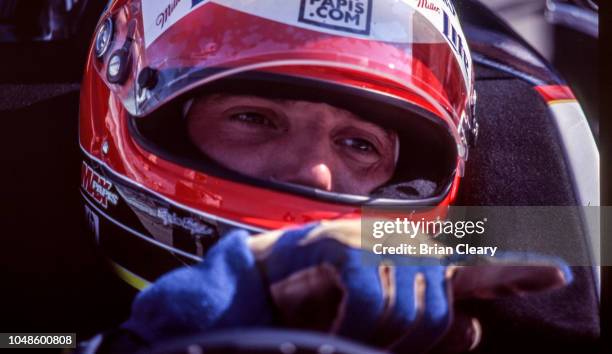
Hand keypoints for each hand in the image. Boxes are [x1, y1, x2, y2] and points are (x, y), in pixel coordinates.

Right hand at [249, 220, 571, 352]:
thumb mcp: (383, 318)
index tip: (557, 274)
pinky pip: (371, 305)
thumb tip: (473, 328)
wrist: (268, 284)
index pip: (478, 271)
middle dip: (410, 342)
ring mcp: (378, 242)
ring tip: (347, 324)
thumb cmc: (325, 302)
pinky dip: (352, 326)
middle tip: (369, 337)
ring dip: (375, 337)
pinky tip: (335, 320)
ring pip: (408, 314)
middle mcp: (407, 247)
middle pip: (442, 316)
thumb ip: (429, 324)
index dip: (518, 275)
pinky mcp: (348, 246)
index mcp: (420, 263)